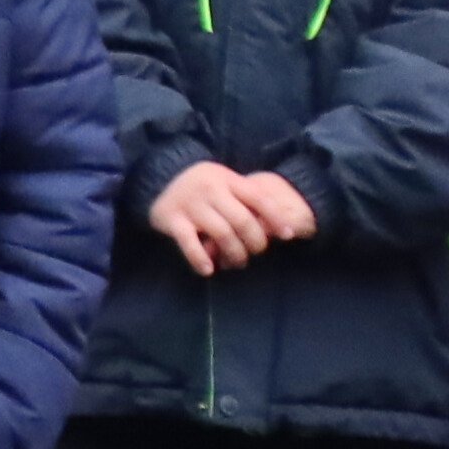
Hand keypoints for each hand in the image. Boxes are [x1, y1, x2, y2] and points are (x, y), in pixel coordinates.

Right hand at [148, 159, 313, 274]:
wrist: (159, 178)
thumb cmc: (202, 185)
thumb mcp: (224, 181)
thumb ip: (245, 196)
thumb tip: (279, 219)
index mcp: (227, 179)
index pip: (258, 198)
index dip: (276, 217)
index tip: (289, 235)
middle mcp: (211, 190)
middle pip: (242, 220)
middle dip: (255, 241)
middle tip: (257, 252)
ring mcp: (191, 205)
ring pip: (221, 233)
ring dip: (234, 253)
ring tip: (239, 262)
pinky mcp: (172, 220)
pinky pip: (189, 242)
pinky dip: (200, 258)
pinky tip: (209, 270)